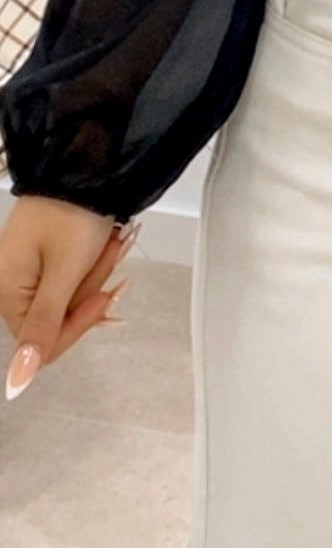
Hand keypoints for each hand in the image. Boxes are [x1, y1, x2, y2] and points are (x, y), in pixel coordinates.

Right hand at [1, 195, 135, 399]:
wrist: (84, 164)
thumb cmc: (74, 215)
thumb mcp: (65, 274)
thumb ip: (44, 328)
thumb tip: (17, 383)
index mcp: (7, 292)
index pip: (42, 342)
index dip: (78, 324)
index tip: (105, 294)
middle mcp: (10, 284)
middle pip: (59, 317)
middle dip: (90, 288)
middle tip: (104, 250)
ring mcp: (26, 269)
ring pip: (71, 296)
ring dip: (96, 270)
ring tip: (106, 239)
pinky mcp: (43, 256)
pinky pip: (71, 275)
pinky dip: (92, 261)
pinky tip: (104, 239)